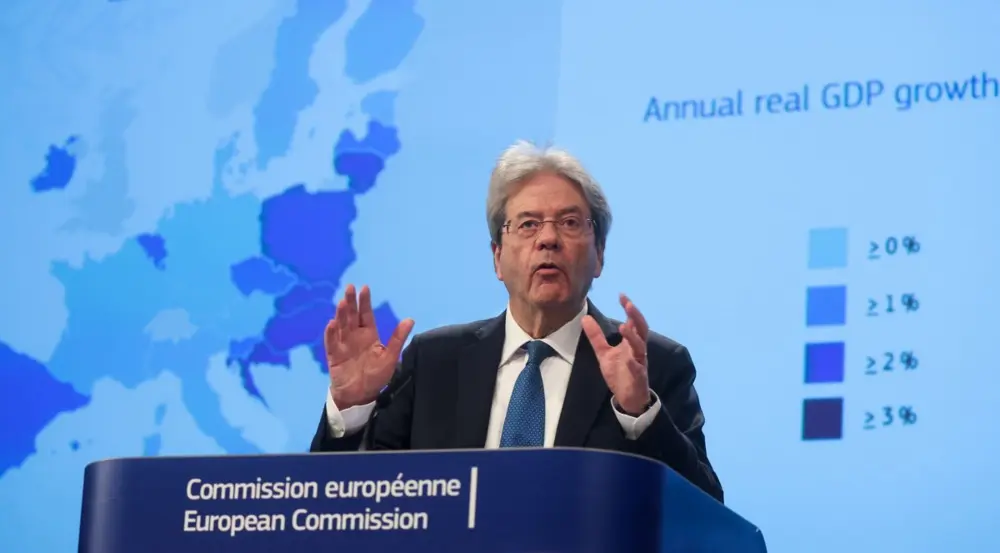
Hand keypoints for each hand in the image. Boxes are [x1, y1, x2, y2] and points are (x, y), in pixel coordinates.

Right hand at [325, 284, 413, 407]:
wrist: (360, 395)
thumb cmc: (376, 376)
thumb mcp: (390, 357)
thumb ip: (398, 338)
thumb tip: (410, 319)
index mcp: (369, 335)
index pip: (366, 315)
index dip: (365, 302)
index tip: (364, 288)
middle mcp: (355, 336)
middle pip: (352, 316)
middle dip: (351, 302)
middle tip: (349, 288)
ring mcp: (344, 345)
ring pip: (341, 326)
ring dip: (341, 314)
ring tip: (343, 303)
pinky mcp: (334, 356)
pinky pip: (332, 343)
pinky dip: (331, 333)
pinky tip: (332, 324)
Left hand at [582, 293, 650, 414]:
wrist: (628, 397)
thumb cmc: (619, 373)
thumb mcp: (604, 353)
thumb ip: (596, 336)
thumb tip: (585, 318)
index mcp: (631, 342)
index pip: (633, 321)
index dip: (629, 308)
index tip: (621, 295)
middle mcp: (638, 349)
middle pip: (642, 329)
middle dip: (636, 316)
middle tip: (628, 304)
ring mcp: (639, 363)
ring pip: (640, 347)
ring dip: (632, 336)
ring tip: (623, 326)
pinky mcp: (638, 377)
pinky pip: (637, 370)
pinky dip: (633, 365)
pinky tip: (629, 361)